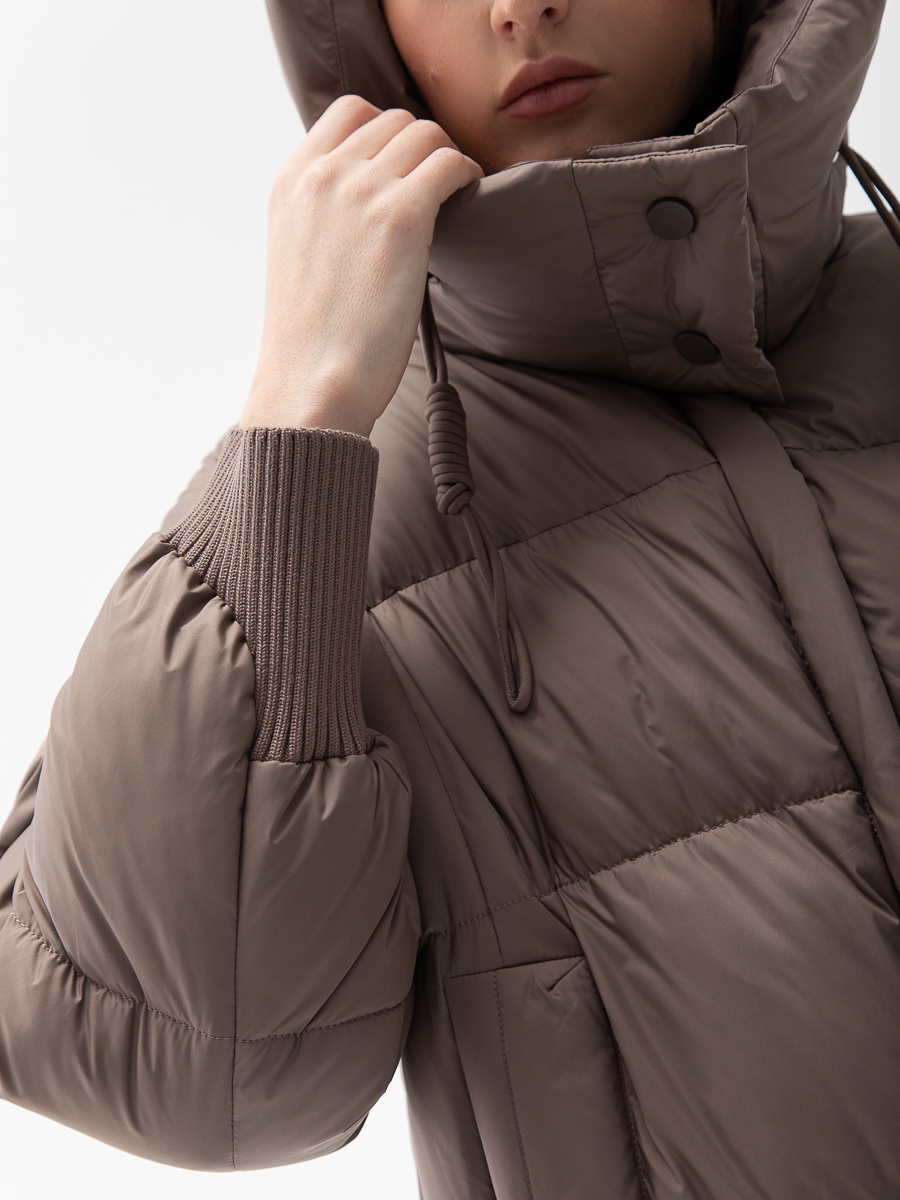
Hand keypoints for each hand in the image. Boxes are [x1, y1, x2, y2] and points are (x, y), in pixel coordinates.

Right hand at [240, 95, 482, 436]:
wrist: (311, 383)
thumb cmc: (312, 340)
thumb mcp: (297, 256)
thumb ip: (324, 215)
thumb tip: (372, 200)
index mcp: (290, 182)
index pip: (348, 113)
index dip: (386, 133)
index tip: (404, 165)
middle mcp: (321, 175)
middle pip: (391, 119)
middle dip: (420, 147)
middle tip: (436, 187)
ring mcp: (359, 191)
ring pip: (424, 134)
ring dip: (445, 159)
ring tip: (453, 194)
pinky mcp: (399, 216)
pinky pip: (448, 164)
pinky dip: (466, 174)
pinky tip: (469, 197)